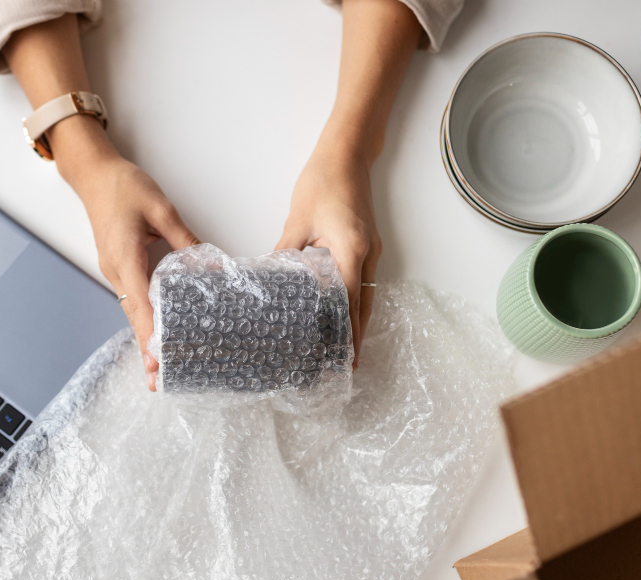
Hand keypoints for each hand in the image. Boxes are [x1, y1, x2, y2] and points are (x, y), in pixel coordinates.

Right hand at [68, 147, 199, 390]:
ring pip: (132, 311)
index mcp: (125, 258)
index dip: (150, 334)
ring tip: (159, 366)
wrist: (94, 174)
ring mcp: (114, 270)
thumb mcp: (161, 209)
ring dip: (144, 338)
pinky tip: (155, 332)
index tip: (158, 359)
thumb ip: (185, 240)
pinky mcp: (118, 266)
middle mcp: (115, 270)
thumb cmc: (124, 186)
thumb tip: (210, 268)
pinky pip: (132, 299)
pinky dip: (143, 319)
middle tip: (158, 380)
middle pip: (133, 317)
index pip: (140, 304)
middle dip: (145, 349)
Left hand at [276, 142, 381, 366]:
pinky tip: (341, 313)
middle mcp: (367, 255)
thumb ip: (286, 252)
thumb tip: (269, 280)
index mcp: (350, 250)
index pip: (348, 302)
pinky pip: (363, 281)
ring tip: (344, 348)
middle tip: (346, 366)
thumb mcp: (297, 220)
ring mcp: (371, 250)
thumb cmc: (323, 181)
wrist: (347, 154)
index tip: (340, 357)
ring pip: (366, 296)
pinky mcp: (367, 245)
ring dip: (357, 322)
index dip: (345, 333)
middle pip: (364, 306)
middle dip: (356, 337)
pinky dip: (355, 302)